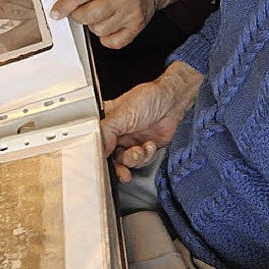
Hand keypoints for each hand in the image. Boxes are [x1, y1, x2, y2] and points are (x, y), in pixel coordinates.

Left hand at [50, 0, 168, 47]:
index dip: (64, 5)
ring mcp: (131, 14)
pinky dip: (106, 37)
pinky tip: (109, 24)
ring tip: (99, 14)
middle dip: (78, 14)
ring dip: (93, 24)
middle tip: (81, 8)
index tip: (56, 12)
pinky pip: (112, 42)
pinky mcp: (137, 27)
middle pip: (88, 15)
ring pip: (98, 30)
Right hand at [102, 61, 201, 181]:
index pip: (95, 140)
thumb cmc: (148, 99)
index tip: (103, 159)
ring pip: (124, 161)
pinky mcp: (143, 148)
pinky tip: (149, 146)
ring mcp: (130, 141)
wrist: (173, 102)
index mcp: (107, 120)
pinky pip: (139, 162)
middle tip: (121, 170)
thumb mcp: (122, 114)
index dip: (98, 152)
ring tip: (139, 151)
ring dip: (133, 159)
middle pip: (109, 156)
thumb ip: (106, 133)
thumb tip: (98, 150)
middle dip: (117, 165)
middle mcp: (117, 132)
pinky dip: (145, 157)